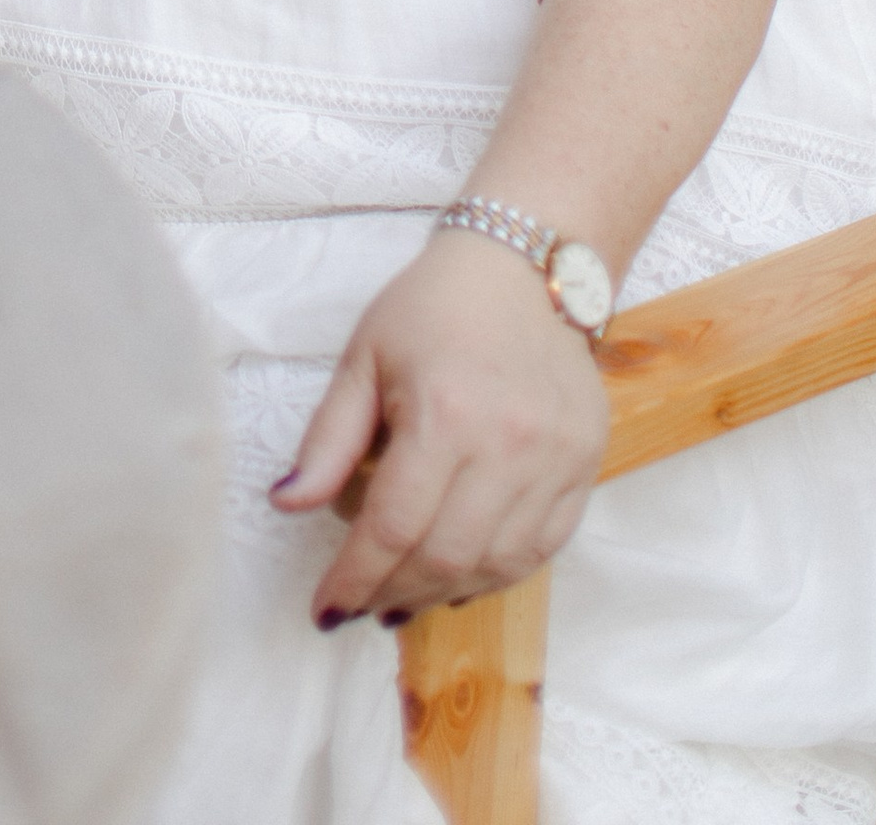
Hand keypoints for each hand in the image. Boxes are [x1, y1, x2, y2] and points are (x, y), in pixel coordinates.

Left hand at [275, 236, 605, 628]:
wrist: (523, 267)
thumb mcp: (363, 358)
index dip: (354, 577)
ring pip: (497, 563)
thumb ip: (327, 439)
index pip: (393, 526)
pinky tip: (462, 574)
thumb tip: (288, 504)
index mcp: (443, 414)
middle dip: (394, 592)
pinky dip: (498, 572)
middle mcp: (507, 445)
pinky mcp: (587, 465)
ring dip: (444, 592)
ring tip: (405, 596)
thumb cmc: (431, 308)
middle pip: (446, 556)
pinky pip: (543, 548)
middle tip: (362, 605)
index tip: (326, 607)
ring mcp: (556, 460)